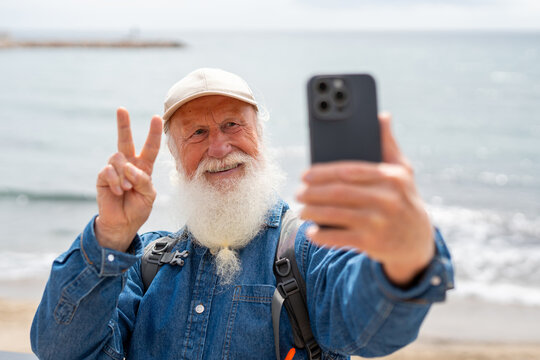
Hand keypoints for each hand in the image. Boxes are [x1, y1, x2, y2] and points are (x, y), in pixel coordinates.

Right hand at [95, 108, 162, 251]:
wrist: (122, 223)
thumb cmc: (138, 209)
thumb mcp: (149, 196)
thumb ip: (144, 180)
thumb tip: (130, 167)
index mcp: (143, 168)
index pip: (151, 148)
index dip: (153, 133)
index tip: (157, 117)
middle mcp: (128, 165)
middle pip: (125, 141)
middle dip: (123, 124)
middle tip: (121, 109)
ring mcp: (114, 170)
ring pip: (118, 158)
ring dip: (124, 174)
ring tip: (126, 189)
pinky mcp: (103, 177)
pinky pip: (108, 170)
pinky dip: (115, 181)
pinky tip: (117, 191)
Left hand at [296, 113, 434, 285]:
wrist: (418, 242)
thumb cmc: (403, 199)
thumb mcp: (403, 172)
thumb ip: (388, 145)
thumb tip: (381, 115)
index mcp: (392, 178)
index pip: (350, 171)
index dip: (323, 172)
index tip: (306, 174)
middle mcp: (387, 200)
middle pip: (339, 193)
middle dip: (313, 192)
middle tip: (299, 192)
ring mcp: (380, 223)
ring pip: (336, 215)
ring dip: (313, 212)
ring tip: (302, 210)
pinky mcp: (373, 244)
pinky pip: (340, 238)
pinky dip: (323, 235)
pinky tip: (312, 232)